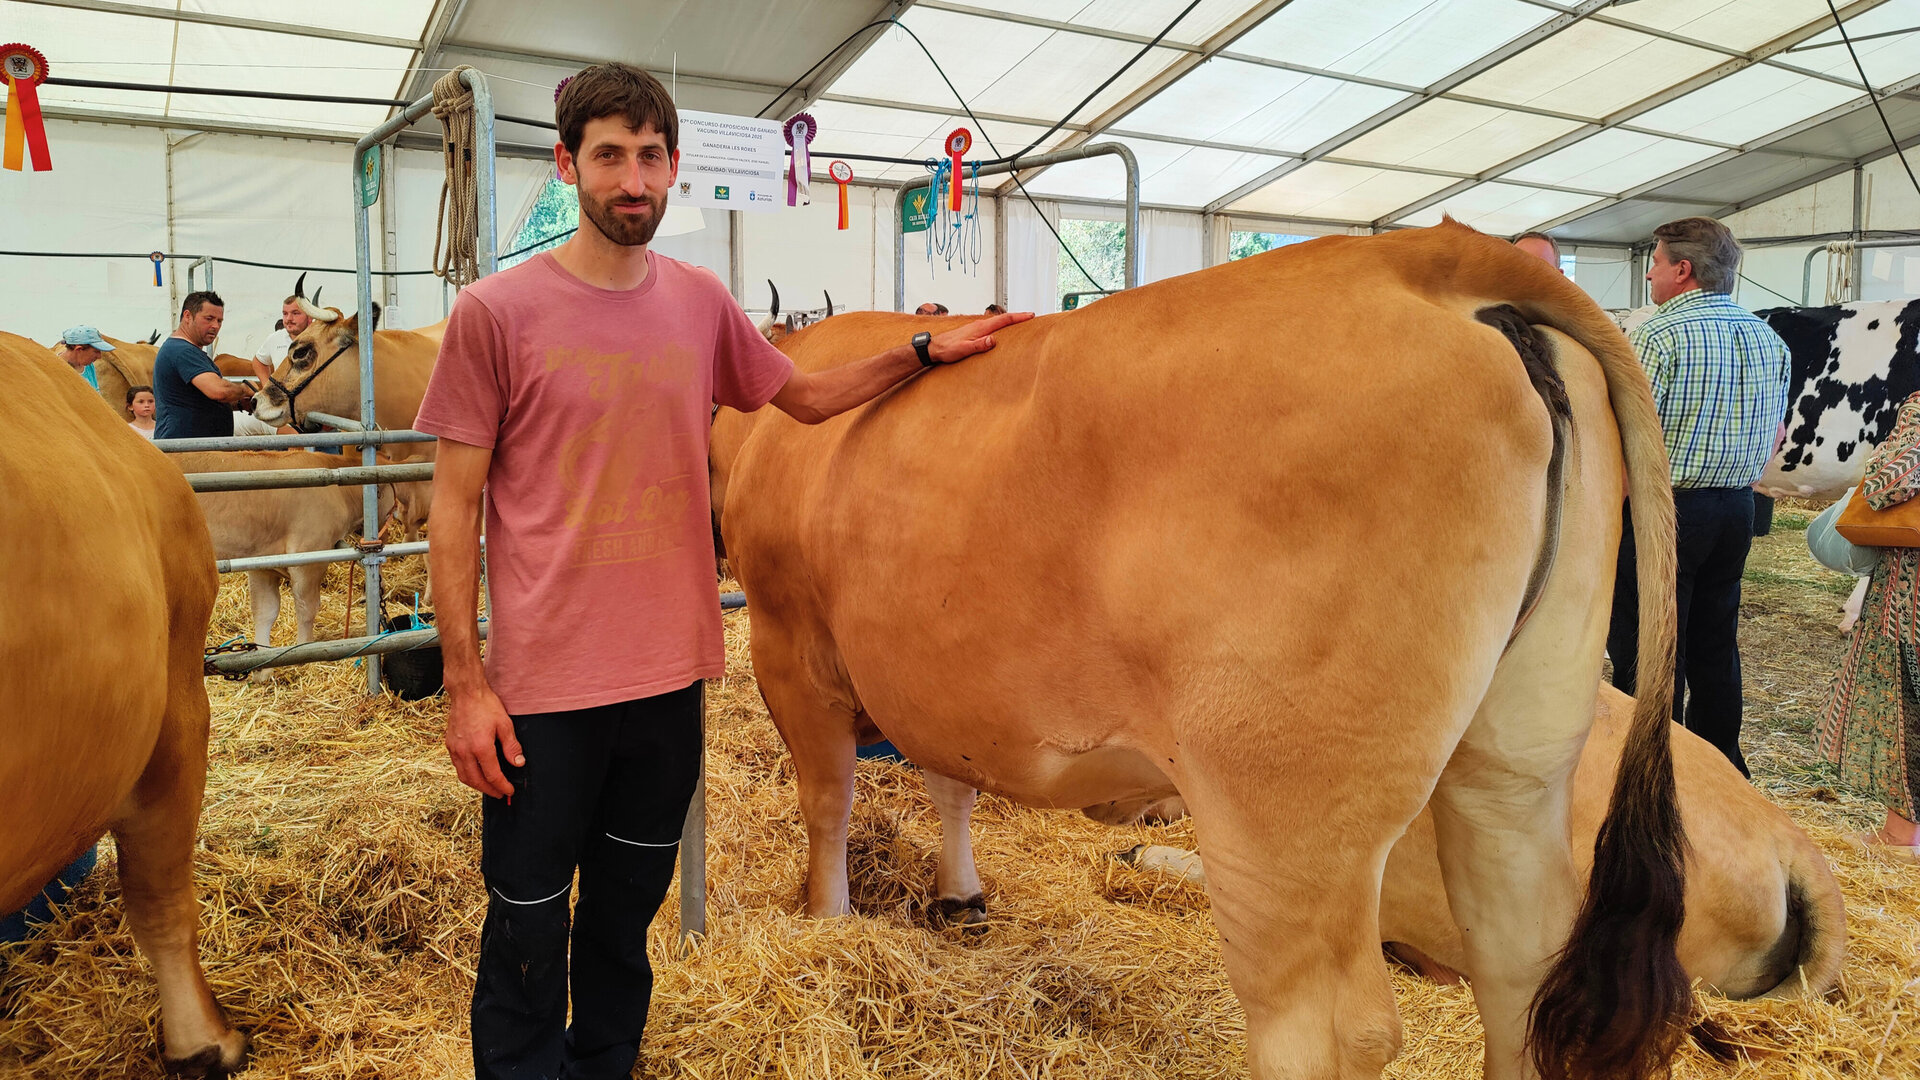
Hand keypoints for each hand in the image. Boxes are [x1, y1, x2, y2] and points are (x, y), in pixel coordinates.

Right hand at [445, 683, 523, 797]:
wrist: (466, 693)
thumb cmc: (486, 705)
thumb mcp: (505, 724)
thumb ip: (511, 746)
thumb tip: (518, 763)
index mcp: (481, 747)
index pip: (493, 775)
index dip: (502, 786)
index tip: (509, 791)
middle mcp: (465, 751)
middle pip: (476, 781)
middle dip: (489, 790)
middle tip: (500, 794)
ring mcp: (454, 749)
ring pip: (464, 776)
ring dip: (476, 785)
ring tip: (488, 787)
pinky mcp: (449, 745)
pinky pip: (457, 767)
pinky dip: (467, 775)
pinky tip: (475, 773)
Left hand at [928, 310, 1033, 364]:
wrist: (934, 348)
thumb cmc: (947, 349)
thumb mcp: (964, 349)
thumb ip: (979, 345)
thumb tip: (993, 340)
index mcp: (980, 327)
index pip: (1003, 320)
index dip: (1018, 317)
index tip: (1030, 315)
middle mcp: (980, 325)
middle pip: (1003, 318)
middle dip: (1017, 317)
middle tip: (1031, 316)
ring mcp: (976, 328)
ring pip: (997, 322)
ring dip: (1009, 321)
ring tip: (1020, 322)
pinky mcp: (973, 332)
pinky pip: (991, 326)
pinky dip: (1001, 326)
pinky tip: (1002, 330)